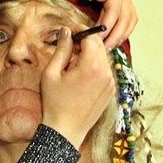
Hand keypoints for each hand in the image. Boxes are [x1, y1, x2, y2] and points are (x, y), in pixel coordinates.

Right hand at [40, 28, 114, 148]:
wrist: (66, 131)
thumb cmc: (55, 104)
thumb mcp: (51, 73)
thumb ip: (61, 49)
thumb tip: (66, 32)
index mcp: (92, 66)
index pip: (91, 37)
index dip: (79, 32)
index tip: (68, 33)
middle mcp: (106, 73)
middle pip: (99, 46)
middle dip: (85, 43)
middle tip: (68, 50)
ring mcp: (111, 83)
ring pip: (103, 58)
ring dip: (90, 56)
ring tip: (72, 67)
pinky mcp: (111, 91)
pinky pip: (105, 71)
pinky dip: (95, 68)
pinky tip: (80, 79)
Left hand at [62, 0, 136, 49]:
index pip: (115, 9)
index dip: (107, 26)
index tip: (97, 38)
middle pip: (125, 18)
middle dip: (115, 35)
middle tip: (102, 49)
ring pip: (130, 21)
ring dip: (120, 36)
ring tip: (108, 48)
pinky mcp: (122, 3)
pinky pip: (128, 20)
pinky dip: (122, 32)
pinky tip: (112, 41)